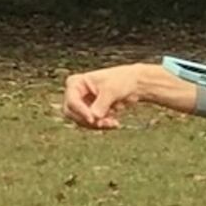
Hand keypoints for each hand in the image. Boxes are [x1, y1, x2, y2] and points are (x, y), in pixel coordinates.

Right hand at [61, 62, 185, 129]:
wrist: (134, 84)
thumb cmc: (122, 80)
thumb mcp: (111, 90)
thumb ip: (101, 104)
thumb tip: (94, 117)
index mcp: (76, 83)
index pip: (72, 101)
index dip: (81, 111)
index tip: (93, 119)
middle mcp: (76, 94)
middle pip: (73, 114)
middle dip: (89, 120)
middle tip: (103, 124)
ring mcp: (83, 105)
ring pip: (82, 121)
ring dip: (98, 124)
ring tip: (113, 123)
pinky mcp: (90, 113)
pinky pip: (92, 124)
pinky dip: (103, 125)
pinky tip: (114, 123)